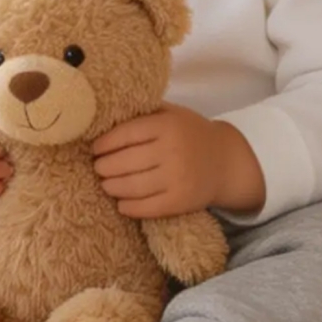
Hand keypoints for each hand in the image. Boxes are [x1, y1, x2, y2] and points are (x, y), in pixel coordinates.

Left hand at [93, 104, 264, 217]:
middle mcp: (172, 151)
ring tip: (106, 184)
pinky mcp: (181, 201)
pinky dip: (128, 207)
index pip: (124, 134)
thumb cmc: (190, 134)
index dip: (104, 143)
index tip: (94, 149)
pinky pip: (147, 208)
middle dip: (104, 167)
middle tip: (98, 168)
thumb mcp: (171, 113)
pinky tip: (121, 204)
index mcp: (167, 126)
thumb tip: (103, 116)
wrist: (227, 161)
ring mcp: (177, 178)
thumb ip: (143, 113)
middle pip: (124, 162)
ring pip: (132, 186)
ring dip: (111, 187)